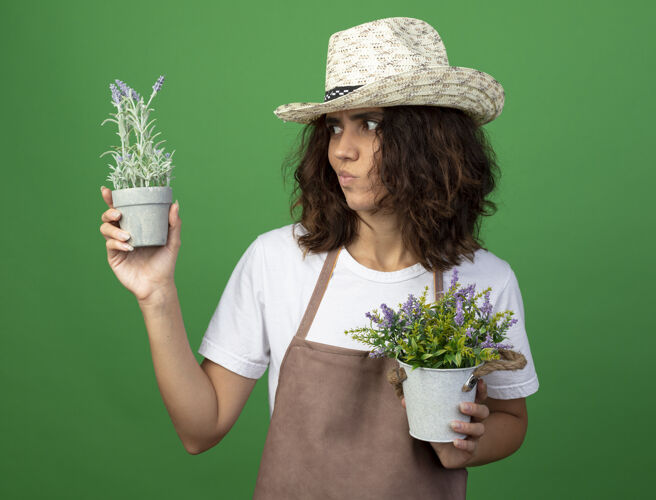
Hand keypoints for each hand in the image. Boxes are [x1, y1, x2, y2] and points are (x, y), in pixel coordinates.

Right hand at [99, 186, 181, 301]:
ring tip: (128, 236)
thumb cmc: (165, 263)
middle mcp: (125, 232)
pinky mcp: (114, 256)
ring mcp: (117, 244)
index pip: (123, 209)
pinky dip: (117, 243)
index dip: (112, 199)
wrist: (158, 285)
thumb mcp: (173, 242)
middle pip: (109, 216)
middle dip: (109, 211)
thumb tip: (175, 203)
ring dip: (114, 230)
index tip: (107, 190)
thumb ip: (174, 224)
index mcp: (137, 226)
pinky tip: (128, 247)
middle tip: (119, 214)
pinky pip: (110, 244)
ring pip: (105, 229)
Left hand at [401, 378, 489, 468]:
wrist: (445, 454)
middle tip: (461, 406)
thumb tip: (404, 400)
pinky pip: (471, 447)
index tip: (479, 381)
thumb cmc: (440, 429)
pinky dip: (464, 444)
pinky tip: (455, 442)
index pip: (478, 397)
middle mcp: (474, 421)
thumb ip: (419, 408)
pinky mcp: (471, 450)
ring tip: (453, 425)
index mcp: (467, 410)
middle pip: (483, 412)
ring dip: (467, 426)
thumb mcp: (431, 417)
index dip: (481, 390)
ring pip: (479, 429)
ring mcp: (474, 437)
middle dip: (474, 407)